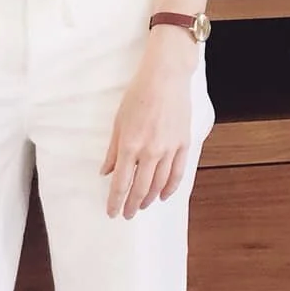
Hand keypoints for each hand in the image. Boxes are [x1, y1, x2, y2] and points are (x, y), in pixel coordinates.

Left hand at [100, 38, 197, 218]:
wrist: (166, 76)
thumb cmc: (139, 94)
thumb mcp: (118, 121)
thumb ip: (113, 150)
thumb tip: (106, 172)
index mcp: (130, 145)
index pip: (121, 183)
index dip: (116, 201)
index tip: (112, 212)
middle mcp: (150, 151)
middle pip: (140, 188)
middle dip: (132, 205)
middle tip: (127, 214)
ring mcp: (169, 148)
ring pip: (159, 184)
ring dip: (149, 198)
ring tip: (143, 205)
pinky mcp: (183, 143)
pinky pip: (178, 172)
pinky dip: (171, 187)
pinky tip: (164, 195)